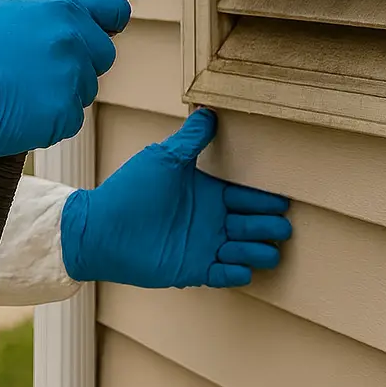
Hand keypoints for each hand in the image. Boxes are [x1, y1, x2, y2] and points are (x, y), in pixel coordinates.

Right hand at [0, 0, 130, 167]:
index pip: (113, 7)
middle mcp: (72, 42)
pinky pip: (71, 119)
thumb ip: (16, 1)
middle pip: (104, 54)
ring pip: (86, 89)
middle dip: (83, 61)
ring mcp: (71, 80)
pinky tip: (22, 112)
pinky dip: (53, 120)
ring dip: (64, 91)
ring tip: (24, 92)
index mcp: (59, 10)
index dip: (111, 18)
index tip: (108, 27)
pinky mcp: (64, 116)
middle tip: (44, 70)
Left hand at [60, 108, 290, 287]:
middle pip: (247, 223)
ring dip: (255, 251)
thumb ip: (189, 140)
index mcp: (205, 192)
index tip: (284, 200)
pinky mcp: (191, 270)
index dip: (262, 199)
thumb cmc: (130, 189)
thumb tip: (209, 112)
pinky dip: (234, 273)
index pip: (242, 196)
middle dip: (267, 225)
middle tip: (285, 226)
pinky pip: (220, 274)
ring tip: (272, 251)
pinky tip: (245, 270)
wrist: (101, 228)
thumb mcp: (163, 158)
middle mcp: (208, 220)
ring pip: (240, 250)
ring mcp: (201, 246)